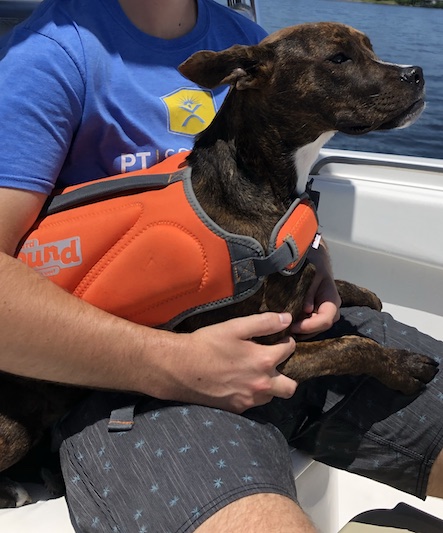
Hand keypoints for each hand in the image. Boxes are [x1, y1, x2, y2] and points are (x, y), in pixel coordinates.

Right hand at [171, 313, 296, 412]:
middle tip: (275, 363)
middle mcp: (262, 384)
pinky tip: (240, 382)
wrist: (180, 368)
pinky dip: (252, 393)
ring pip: (272, 396)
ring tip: (256, 372)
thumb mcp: (236, 326)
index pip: (289, 350)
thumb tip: (287, 319)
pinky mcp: (237, 408)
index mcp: (264, 361)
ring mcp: (249, 399)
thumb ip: (264, 322)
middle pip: (290, 387)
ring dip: (270, 385)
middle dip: (288, 374)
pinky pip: (253, 402)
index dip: (287, 342)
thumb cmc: (207, 344)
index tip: (280, 338)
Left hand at [291, 240, 340, 338]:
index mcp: (331, 299)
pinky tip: (286, 324)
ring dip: (301, 331)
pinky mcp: (313, 312)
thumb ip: (309, 292)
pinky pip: (308, 324)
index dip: (310, 326)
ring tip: (284, 328)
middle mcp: (330, 309)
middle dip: (304, 331)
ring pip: (315, 329)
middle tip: (285, 330)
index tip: (292, 326)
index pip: (326, 320)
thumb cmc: (313, 262)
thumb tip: (306, 310)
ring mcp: (322, 311)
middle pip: (320, 328)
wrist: (313, 256)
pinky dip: (298, 326)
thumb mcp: (312, 273)